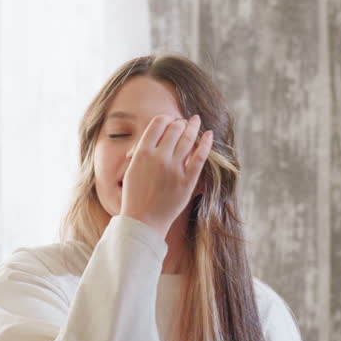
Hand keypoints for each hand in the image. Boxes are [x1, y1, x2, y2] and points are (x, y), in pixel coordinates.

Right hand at [119, 114, 213, 236]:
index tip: (170, 121)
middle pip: (174, 128)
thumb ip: (142, 151)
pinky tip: (209, 134)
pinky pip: (199, 157)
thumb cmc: (135, 196)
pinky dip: (205, 143)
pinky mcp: (187, 181)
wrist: (142, 221)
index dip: (166, 119)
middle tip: (183, 123)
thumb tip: (156, 135)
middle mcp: (159, 158)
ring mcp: (174, 169)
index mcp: (142, 153)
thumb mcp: (131, 169)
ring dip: (193, 127)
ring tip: (196, 121)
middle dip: (180, 123)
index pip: (158, 123)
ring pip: (187, 139)